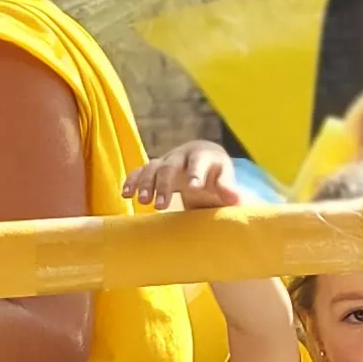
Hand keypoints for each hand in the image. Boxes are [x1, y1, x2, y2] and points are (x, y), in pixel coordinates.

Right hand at [120, 140, 242, 211]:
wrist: (204, 162)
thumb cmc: (217, 175)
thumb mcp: (225, 179)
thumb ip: (229, 188)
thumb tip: (236, 199)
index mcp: (202, 155)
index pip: (198, 162)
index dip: (196, 173)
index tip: (194, 188)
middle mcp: (181, 155)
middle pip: (170, 166)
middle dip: (165, 185)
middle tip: (161, 206)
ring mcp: (165, 161)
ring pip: (152, 168)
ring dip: (146, 184)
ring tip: (143, 202)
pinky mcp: (154, 168)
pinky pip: (140, 171)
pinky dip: (132, 180)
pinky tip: (125, 194)